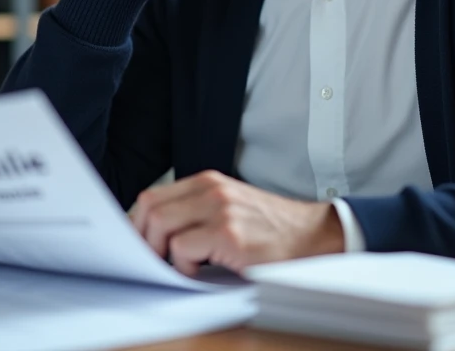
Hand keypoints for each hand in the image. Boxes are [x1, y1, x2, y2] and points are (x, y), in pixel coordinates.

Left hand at [129, 170, 344, 275]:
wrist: (315, 236)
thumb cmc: (272, 230)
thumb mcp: (231, 208)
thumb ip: (198, 212)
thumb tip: (156, 235)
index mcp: (208, 182)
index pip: (153, 196)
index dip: (139, 224)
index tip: (140, 245)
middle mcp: (211, 189)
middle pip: (149, 208)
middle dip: (143, 239)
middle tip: (153, 261)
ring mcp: (220, 209)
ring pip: (160, 225)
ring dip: (160, 252)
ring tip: (177, 266)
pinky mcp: (229, 234)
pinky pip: (182, 248)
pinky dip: (183, 266)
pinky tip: (201, 271)